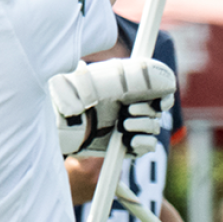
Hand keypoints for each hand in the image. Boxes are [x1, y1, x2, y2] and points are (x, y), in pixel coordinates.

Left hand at [50, 59, 175, 155]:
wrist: (53, 124)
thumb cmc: (71, 95)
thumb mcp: (105, 78)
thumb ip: (139, 75)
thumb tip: (169, 81)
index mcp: (125, 83)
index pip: (160, 87)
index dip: (165, 94)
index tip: (160, 100)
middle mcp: (127, 103)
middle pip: (159, 109)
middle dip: (149, 111)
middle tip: (128, 111)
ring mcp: (125, 124)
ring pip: (154, 127)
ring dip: (143, 126)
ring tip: (122, 126)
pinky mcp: (121, 145)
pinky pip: (147, 146)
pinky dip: (142, 144)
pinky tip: (128, 142)